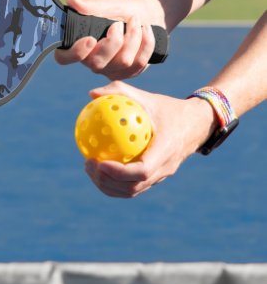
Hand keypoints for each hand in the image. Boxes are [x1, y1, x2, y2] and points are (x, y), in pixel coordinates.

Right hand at [55, 0, 164, 79]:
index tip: (90, 39)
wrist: (146, 16)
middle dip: (113, 42)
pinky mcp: (129, 73)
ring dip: (133, 37)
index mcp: (79, 45)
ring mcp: (110, 70)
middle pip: (97, 64)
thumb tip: (72, 1)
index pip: (64, 58)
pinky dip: (146, 42)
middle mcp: (91, 61)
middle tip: (118, 24)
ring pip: (123, 62)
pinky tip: (146, 30)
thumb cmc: (121, 11)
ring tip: (135, 21)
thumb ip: (91, 6)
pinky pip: (139, 63)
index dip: (75, 53)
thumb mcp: (108, 5)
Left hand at [83, 81, 217, 197]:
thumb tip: (92, 94)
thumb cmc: (168, 108)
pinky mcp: (156, 178)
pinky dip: (114, 183)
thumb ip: (120, 92)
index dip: (119, 172)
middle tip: (88, 164)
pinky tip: (99, 168)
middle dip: (107, 181)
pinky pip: (133, 186)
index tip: (99, 162)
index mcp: (166, 150)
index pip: (142, 170)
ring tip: (90, 168)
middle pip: (133, 187)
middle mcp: (165, 168)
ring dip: (108, 185)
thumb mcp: (147, 97)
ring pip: (132, 191)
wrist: (196, 124)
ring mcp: (161, 176)